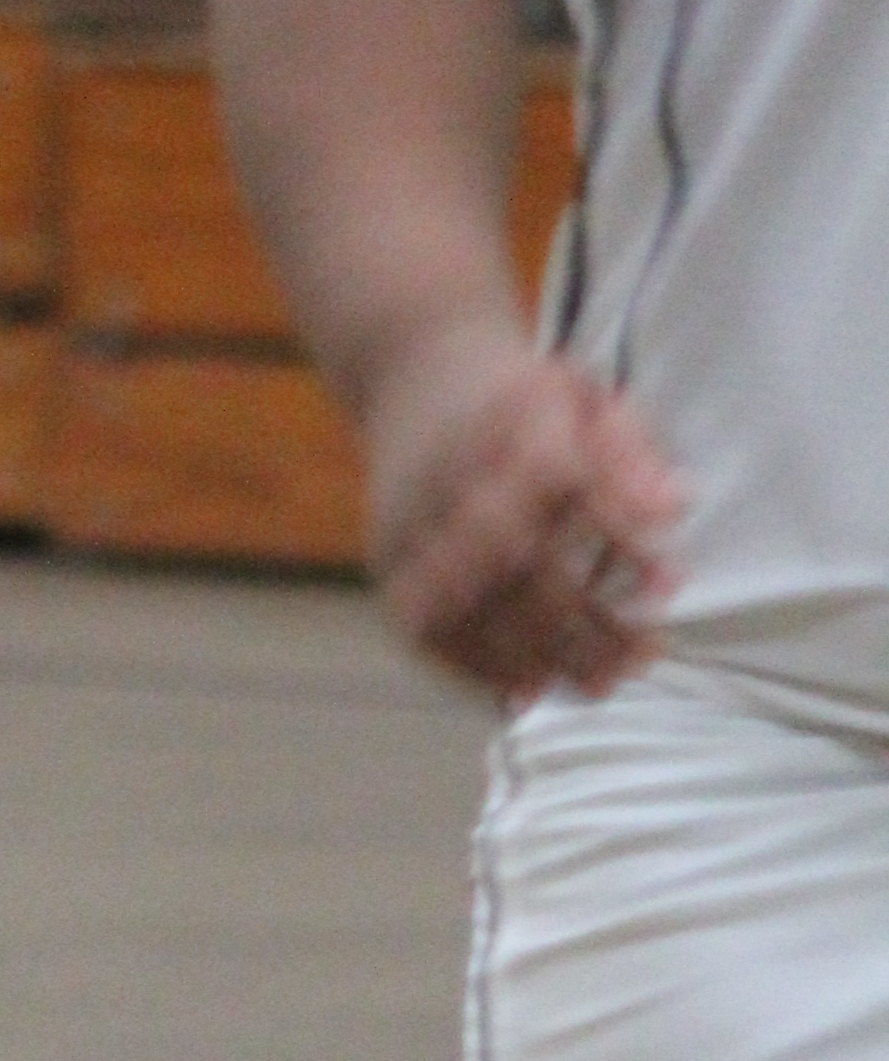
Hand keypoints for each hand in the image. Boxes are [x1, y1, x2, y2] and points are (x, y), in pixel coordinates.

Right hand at [361, 314, 684, 704]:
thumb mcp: (585, 393)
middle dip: (588, 618)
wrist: (410, 372)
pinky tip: (529, 688)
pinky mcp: (386, 555)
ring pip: (471, 603)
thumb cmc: (518, 394)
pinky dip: (475, 666)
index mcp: (509, 420)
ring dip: (542, 655)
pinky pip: (426, 625)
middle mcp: (453, 474)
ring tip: (602, 684)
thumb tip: (673, 509)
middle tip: (647, 654)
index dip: (616, 536)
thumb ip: (631, 450)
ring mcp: (412, 520)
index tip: (671, 578)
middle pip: (515, 558)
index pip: (560, 481)